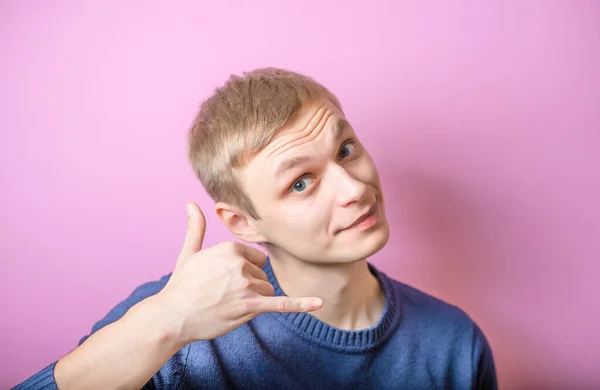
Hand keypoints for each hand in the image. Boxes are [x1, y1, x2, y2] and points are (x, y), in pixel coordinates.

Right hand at [154, 202, 322, 345]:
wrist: (172, 316)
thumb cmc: (181, 285)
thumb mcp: (189, 252)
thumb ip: (196, 227)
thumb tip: (191, 204)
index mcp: (231, 248)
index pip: (256, 258)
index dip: (243, 271)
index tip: (222, 280)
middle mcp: (241, 264)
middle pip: (262, 275)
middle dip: (248, 286)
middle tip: (221, 295)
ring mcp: (246, 285)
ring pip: (266, 291)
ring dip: (252, 300)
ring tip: (225, 304)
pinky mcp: (250, 306)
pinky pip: (281, 303)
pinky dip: (301, 304)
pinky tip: (319, 303)